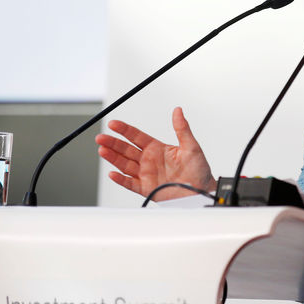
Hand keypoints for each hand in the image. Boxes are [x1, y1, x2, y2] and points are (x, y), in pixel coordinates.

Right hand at [95, 107, 214, 200]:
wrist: (202, 192)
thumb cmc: (198, 170)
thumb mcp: (191, 146)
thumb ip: (182, 129)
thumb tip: (178, 111)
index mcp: (157, 148)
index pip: (136, 136)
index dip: (124, 130)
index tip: (113, 124)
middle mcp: (149, 160)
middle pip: (126, 149)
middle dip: (113, 143)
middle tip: (101, 138)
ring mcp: (146, 174)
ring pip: (125, 165)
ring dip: (113, 158)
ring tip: (102, 150)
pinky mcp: (147, 189)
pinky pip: (130, 184)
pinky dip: (121, 180)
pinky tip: (113, 173)